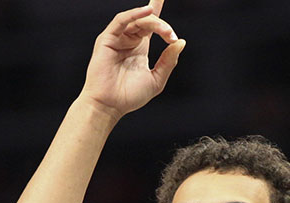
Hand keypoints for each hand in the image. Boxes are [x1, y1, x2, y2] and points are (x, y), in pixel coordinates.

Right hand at [80, 0, 185, 119]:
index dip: (157, 8)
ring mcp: (118, 38)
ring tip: (165, 31)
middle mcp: (129, 40)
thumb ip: (168, 61)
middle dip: (163, 26)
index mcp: (140, 48)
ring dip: (154, 22)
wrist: (109, 106)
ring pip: (138, 21)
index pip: (150, 23)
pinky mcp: (107, 39)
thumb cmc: (129, 97)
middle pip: (148, 22)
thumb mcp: (156, 79)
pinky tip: (147, 12)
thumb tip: (181, 42)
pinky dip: (134, 14)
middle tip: (172, 36)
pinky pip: (121, 20)